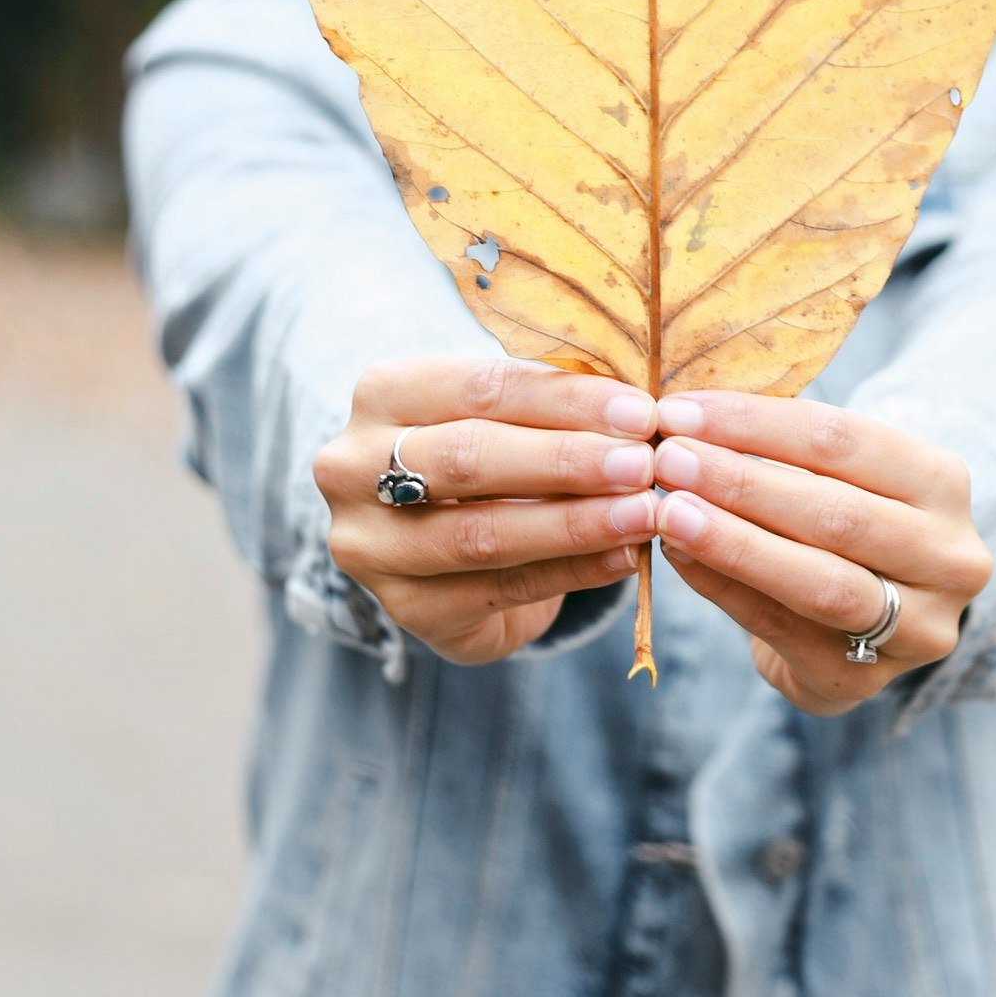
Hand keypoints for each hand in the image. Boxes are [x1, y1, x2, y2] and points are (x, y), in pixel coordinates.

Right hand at [313, 358, 661, 664]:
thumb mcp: (511, 416)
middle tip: (643, 464)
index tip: (639, 411)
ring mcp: (370, 545)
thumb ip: (558, 406)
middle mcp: (353, 466)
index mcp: (384, 394)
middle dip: (567, 461)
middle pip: (470, 458)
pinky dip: (572, 573)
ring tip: (643, 514)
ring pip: (480, 535)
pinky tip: (624, 557)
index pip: (481, 387)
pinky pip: (500, 590)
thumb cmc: (493, 456)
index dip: (565, 400)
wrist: (446, 547)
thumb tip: (640, 410)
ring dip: (574, 524)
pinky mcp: (404, 608)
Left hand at [641, 392, 992, 715]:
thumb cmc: (839, 524)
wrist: (864, 624)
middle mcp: (950, 556)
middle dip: (742, 482)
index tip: (680, 411)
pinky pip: (782, 627)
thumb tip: (686, 422)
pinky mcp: (867, 678)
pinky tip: (679, 556)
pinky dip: (724, 587)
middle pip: (838, 513)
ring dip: (734, 541)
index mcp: (943, 483)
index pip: (846, 439)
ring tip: (670, 511)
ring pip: (820, 581)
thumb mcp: (835, 476)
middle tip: (668, 459)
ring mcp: (919, 627)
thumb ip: (778, 453)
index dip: (757, 422)